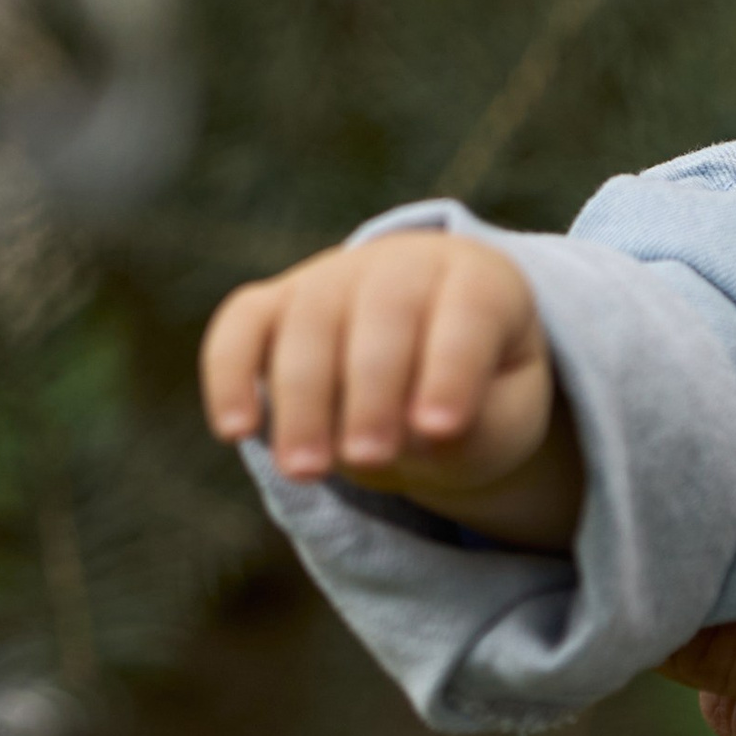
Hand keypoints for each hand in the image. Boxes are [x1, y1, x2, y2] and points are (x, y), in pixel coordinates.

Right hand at [199, 229, 583, 546]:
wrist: (430, 358)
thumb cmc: (479, 396)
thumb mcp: (504, 418)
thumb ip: (476, 426)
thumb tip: (420, 436)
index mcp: (479, 282)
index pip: (469, 312)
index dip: (451, 369)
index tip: (440, 429)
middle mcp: (403, 264)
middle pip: (382, 312)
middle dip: (371, 391)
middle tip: (368, 460)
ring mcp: (333, 276)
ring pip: (308, 320)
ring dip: (301, 398)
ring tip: (306, 471)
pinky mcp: (274, 302)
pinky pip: (242, 324)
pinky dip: (231, 373)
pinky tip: (235, 431)